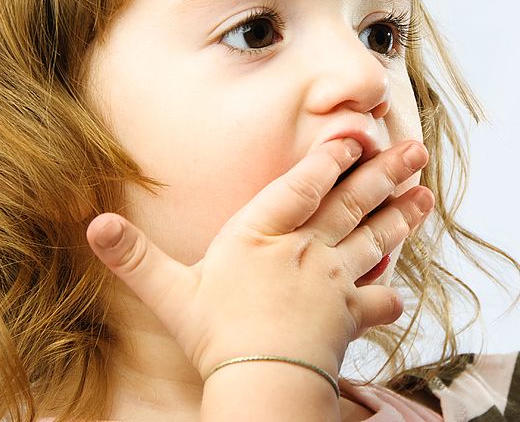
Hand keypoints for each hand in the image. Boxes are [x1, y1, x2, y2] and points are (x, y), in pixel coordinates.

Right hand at [85, 138, 433, 380]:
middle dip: (384, 173)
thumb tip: (93, 225)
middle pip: (351, 203)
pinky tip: (400, 293)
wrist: (263, 383)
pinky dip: (390, 296)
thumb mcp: (170, 293)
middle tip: (415, 148)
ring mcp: (335, 281)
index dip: (328, 159)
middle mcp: (307, 249)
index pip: (302, 186)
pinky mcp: (350, 317)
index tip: (354, 137)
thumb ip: (136, 257)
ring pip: (375, 239)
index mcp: (264, 234)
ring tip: (426, 194)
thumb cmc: (216, 335)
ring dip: (402, 216)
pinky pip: (378, 301)